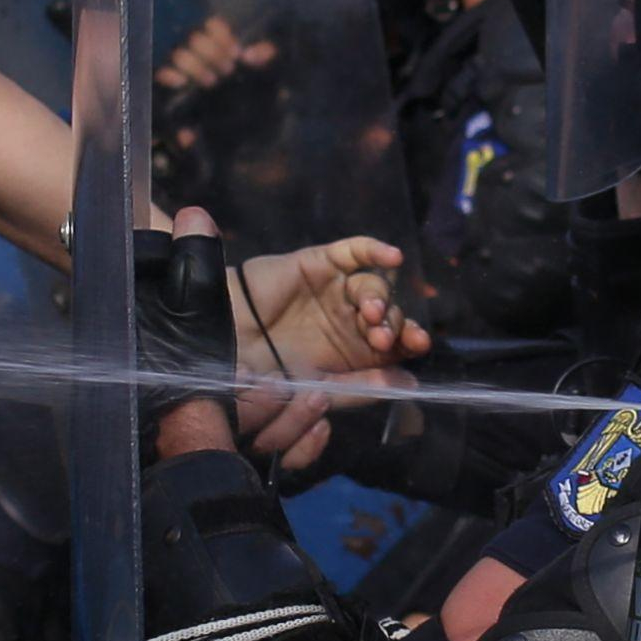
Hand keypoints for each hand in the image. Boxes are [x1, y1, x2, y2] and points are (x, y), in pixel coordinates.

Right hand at [157, 13, 269, 93]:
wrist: (228, 124)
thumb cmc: (245, 93)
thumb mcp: (260, 73)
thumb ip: (262, 57)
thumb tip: (255, 53)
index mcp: (216, 43)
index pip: (212, 26)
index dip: (222, 35)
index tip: (236, 53)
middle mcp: (195, 51)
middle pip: (196, 39)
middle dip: (213, 54)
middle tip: (227, 70)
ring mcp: (180, 67)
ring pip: (180, 55)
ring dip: (196, 66)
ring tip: (211, 81)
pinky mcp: (169, 85)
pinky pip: (161, 73)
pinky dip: (168, 75)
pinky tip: (180, 82)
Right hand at [232, 231, 421, 475]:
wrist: (223, 347)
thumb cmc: (268, 374)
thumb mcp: (318, 389)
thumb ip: (362, 387)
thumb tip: (412, 384)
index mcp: (357, 350)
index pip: (397, 342)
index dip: (411, 340)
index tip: (417, 346)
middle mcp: (352, 318)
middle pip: (391, 313)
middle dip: (394, 324)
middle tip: (382, 338)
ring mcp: (338, 289)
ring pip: (375, 286)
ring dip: (380, 299)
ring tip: (371, 316)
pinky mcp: (321, 262)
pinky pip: (355, 251)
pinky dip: (375, 250)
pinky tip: (392, 256)